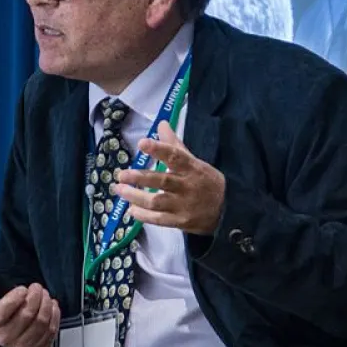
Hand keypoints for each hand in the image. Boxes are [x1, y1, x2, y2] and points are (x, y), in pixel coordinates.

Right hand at [0, 262, 59, 346]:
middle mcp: (5, 337)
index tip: (23, 288)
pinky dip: (54, 316)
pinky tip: (52, 306)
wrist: (6, 331)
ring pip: (40, 323)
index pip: (2, 313)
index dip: (14, 299)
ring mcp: (21, 345)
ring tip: (44, 294)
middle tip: (37, 287)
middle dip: (35, 297)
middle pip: (26, 316)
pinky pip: (51, 332)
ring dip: (46, 305)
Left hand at [113, 121, 224, 235]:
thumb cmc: (206, 181)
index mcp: (191, 168)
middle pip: (161, 181)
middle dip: (139, 177)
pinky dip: (144, 215)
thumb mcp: (194, 161)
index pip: (175, 156)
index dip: (158, 149)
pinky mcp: (180, 221)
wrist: (227, 209)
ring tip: (120, 189)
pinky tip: (131, 210)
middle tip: (121, 174)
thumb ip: (175, 145)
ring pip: (156, 201)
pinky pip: (159, 219)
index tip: (142, 143)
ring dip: (136, 196)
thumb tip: (161, 124)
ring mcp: (183, 205)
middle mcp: (186, 186)